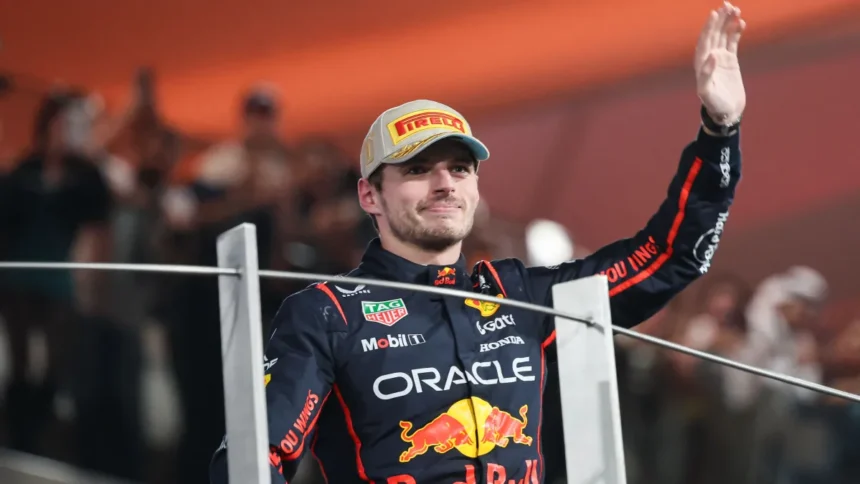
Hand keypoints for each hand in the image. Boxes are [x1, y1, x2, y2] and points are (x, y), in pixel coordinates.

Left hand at [695, 2, 746, 123]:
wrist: (727, 112)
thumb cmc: (715, 105)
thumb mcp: (707, 92)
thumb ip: (706, 75)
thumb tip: (711, 55)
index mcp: (701, 64)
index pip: (704, 41)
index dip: (708, 27)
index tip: (714, 14)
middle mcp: (709, 58)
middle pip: (713, 34)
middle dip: (719, 20)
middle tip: (727, 5)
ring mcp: (720, 58)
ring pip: (723, 35)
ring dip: (727, 23)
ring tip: (736, 9)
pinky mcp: (730, 60)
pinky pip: (732, 42)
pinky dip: (735, 32)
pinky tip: (741, 22)